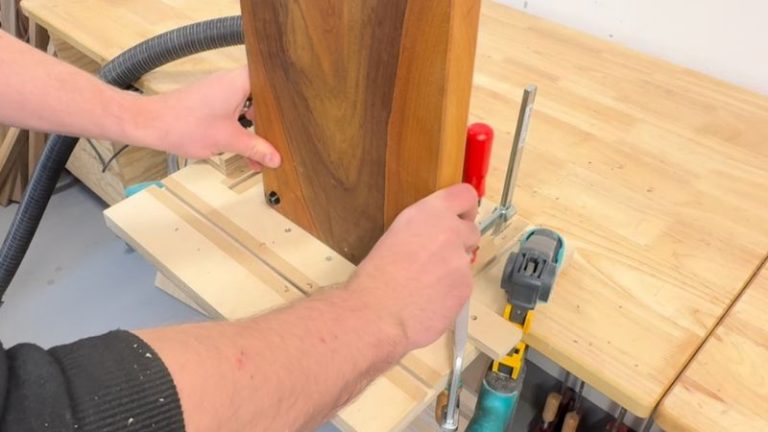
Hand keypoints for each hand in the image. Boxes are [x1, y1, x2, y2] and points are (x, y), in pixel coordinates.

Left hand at [135, 67, 279, 170]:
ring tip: (262, 150)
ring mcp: (220, 90)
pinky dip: (240, 127)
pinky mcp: (211, 100)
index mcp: (239, 81)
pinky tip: (244, 148)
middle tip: (282, 137)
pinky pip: (234, 111)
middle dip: (270, 120)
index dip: (285, 96)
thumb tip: (274, 158)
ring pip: (248, 106)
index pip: (272, 79)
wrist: (151, 125)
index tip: (296, 112)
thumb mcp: (228, 140)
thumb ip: (255, 149)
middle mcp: (230, 80)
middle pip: (262, 97)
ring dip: (254, 127)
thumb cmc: (184, 124)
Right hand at [348, 184, 480, 351]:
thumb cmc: (375, 275)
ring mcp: (461, 260)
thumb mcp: (395, 236)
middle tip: (436, 259)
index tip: (460, 217)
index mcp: (430, 212)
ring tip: (424, 286)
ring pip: (465, 262)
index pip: (465, 195)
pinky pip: (463, 286)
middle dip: (459, 243)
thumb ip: (422, 230)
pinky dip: (450, 293)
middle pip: (472, 231)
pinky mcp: (466, 287)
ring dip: (452, 271)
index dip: (465, 208)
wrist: (376, 312)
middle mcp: (450, 231)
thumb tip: (432, 238)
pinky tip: (429, 301)